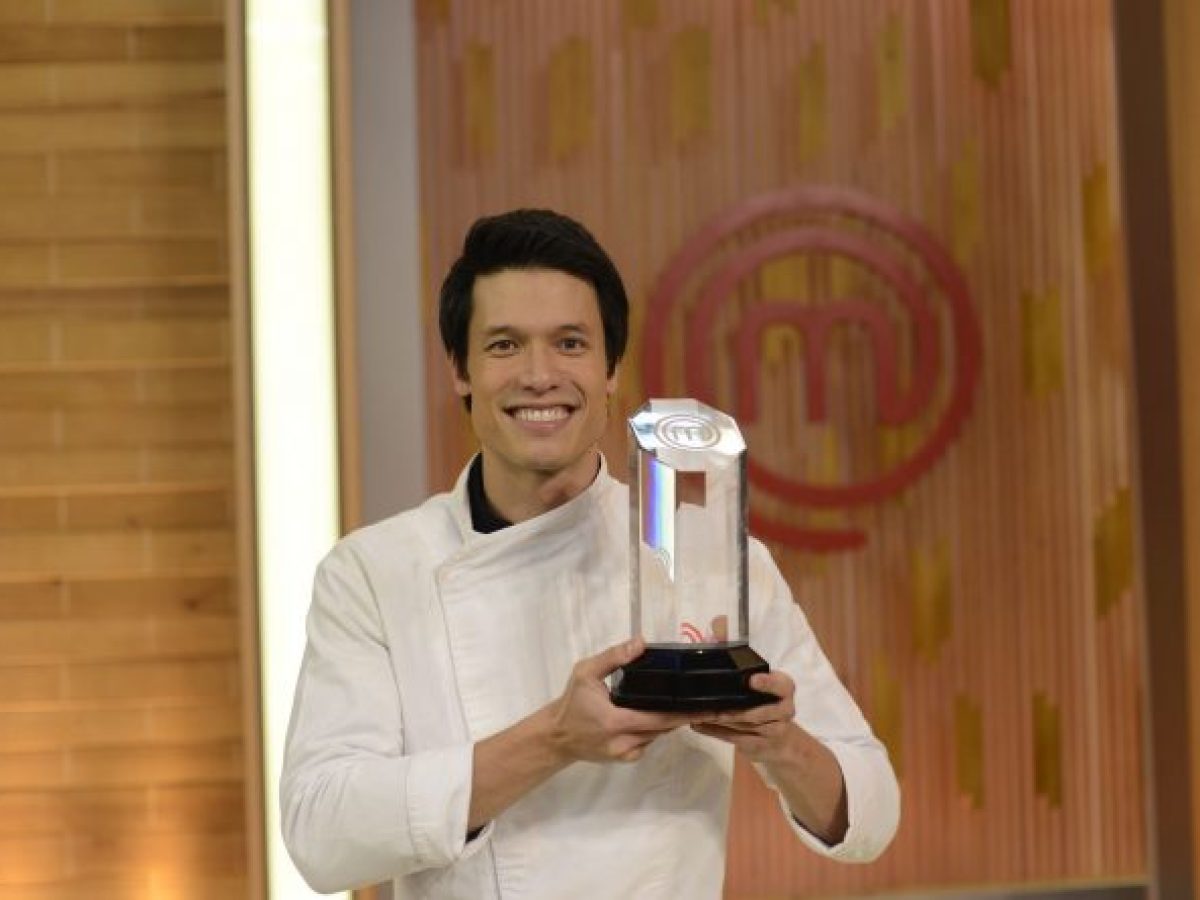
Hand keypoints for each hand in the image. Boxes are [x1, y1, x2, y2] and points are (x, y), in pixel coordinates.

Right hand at [549, 638, 694, 762]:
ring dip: (667, 721)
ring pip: (657, 736)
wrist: (557, 736)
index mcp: (615, 721)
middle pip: (663, 728)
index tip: (705, 707)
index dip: (684, 714)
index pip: (659, 719)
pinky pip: (648, 742)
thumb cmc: (572, 703)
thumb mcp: (585, 673)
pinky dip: (653, 730)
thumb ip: (613, 657)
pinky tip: (649, 716)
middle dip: (681, 715)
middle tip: (699, 699)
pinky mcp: (625, 759)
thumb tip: (641, 642)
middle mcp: (624, 742)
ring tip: (678, 702)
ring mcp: (625, 754)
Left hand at [691, 670, 797, 763]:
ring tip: (700, 716)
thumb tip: (716, 653)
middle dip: (735, 712)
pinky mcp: (760, 744)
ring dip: (720, 722)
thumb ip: (746, 671)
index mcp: (785, 688)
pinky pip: (735, 738)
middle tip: (715, 710)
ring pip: (745, 727)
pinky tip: (699, 725)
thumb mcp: (762, 683)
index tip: (751, 680)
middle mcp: (785, 710)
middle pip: (759, 712)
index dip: (767, 683)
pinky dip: (715, 731)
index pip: (781, 685)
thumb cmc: (764, 699)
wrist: (778, 736)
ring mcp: (775, 730)